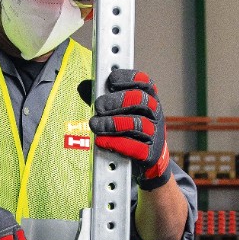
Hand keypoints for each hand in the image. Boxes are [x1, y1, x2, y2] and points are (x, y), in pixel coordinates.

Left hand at [89, 69, 170, 189]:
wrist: (146, 160)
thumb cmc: (129, 130)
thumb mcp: (119, 111)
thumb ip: (103, 98)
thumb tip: (83, 86)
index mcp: (149, 99)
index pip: (144, 82)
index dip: (128, 78)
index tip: (111, 80)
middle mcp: (155, 114)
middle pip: (141, 100)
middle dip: (117, 101)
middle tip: (98, 106)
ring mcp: (155, 134)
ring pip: (138, 124)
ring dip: (113, 124)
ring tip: (95, 125)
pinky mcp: (151, 154)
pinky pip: (136, 148)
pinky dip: (117, 143)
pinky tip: (102, 141)